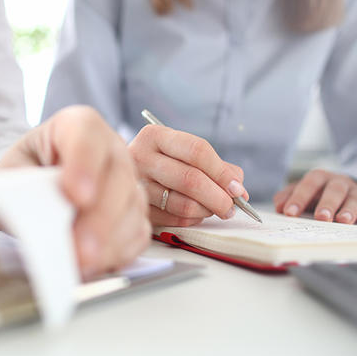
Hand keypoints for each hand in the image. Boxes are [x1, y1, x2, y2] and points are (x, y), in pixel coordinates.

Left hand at [0, 106, 150, 277]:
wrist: (33, 187)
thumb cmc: (23, 174)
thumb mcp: (12, 173)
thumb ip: (24, 188)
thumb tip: (37, 217)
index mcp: (77, 125)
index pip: (87, 135)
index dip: (84, 164)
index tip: (75, 196)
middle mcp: (111, 149)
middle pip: (118, 176)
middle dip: (100, 217)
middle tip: (81, 248)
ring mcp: (127, 181)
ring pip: (133, 208)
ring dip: (110, 241)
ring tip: (83, 265)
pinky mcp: (134, 213)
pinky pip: (138, 233)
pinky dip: (118, 253)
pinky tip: (95, 266)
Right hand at [129, 125, 247, 226]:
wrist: (118, 174)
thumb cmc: (162, 162)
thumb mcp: (182, 152)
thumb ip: (215, 166)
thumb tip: (238, 190)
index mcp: (154, 136)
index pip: (197, 151)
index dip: (222, 172)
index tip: (237, 188)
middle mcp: (140, 158)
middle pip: (191, 179)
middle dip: (219, 197)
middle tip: (232, 206)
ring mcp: (136, 185)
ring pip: (184, 204)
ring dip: (207, 210)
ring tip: (213, 209)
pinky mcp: (137, 209)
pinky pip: (174, 219)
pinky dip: (192, 219)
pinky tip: (195, 213)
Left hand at [273, 169, 356, 224]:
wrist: (344, 185)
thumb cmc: (318, 192)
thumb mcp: (301, 190)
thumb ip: (287, 196)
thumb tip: (279, 207)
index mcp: (319, 178)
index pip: (308, 185)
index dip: (299, 198)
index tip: (289, 213)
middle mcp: (339, 182)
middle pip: (334, 190)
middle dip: (328, 204)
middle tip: (321, 218)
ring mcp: (355, 192)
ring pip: (354, 199)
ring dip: (349, 210)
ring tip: (343, 221)